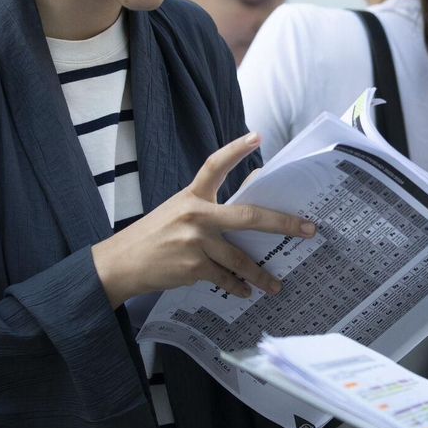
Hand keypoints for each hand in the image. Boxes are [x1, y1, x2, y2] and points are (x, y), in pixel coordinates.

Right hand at [91, 132, 315, 306]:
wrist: (120, 263)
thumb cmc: (154, 235)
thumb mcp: (178, 211)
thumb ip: (209, 206)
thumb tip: (248, 198)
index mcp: (192, 195)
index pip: (214, 165)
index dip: (235, 149)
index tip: (256, 135)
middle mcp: (195, 215)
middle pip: (248, 216)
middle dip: (282, 223)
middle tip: (307, 229)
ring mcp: (195, 241)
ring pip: (240, 258)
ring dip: (261, 274)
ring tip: (275, 284)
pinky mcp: (192, 266)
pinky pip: (224, 277)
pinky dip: (237, 286)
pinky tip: (245, 292)